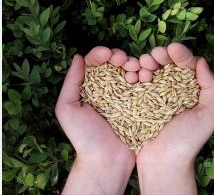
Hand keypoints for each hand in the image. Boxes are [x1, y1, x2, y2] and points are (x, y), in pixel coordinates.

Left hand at [55, 47, 134, 194]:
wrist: (106, 160)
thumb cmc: (84, 136)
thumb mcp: (68, 108)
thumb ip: (72, 82)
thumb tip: (79, 57)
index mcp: (91, 88)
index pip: (96, 63)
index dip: (101, 54)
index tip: (107, 54)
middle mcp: (109, 89)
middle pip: (115, 65)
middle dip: (119, 57)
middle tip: (123, 60)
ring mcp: (125, 97)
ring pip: (130, 72)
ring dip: (133, 64)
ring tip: (134, 67)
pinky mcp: (139, 105)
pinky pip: (142, 86)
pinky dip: (144, 76)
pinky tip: (144, 75)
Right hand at [136, 43, 213, 194]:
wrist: (164, 162)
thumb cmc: (188, 140)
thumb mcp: (208, 114)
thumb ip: (211, 87)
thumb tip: (202, 61)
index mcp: (189, 90)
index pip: (185, 66)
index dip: (180, 54)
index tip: (172, 48)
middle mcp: (171, 90)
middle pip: (166, 66)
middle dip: (160, 56)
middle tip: (153, 56)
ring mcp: (152, 96)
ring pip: (149, 72)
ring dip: (145, 64)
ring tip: (142, 65)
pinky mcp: (138, 102)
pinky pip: (135, 85)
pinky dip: (133, 76)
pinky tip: (132, 74)